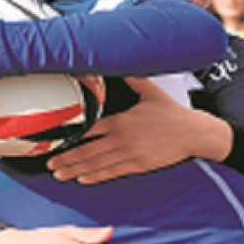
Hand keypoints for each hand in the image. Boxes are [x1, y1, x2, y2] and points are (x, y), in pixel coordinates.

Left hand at [46, 78, 229, 183]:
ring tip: (60, 175)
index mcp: (121, 121)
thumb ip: (133, 79)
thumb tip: (122, 64)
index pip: (90, 129)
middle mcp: (122, 139)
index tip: (55, 140)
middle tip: (50, 164)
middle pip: (88, 151)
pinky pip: (113, 172)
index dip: (71, 135)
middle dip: (67, 158)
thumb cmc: (172, 113)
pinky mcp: (139, 166)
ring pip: (97, 165)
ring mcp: (130, 155)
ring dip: (76, 170)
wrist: (193, 134)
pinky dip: (96, 176)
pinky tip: (83, 179)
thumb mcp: (151, 92)